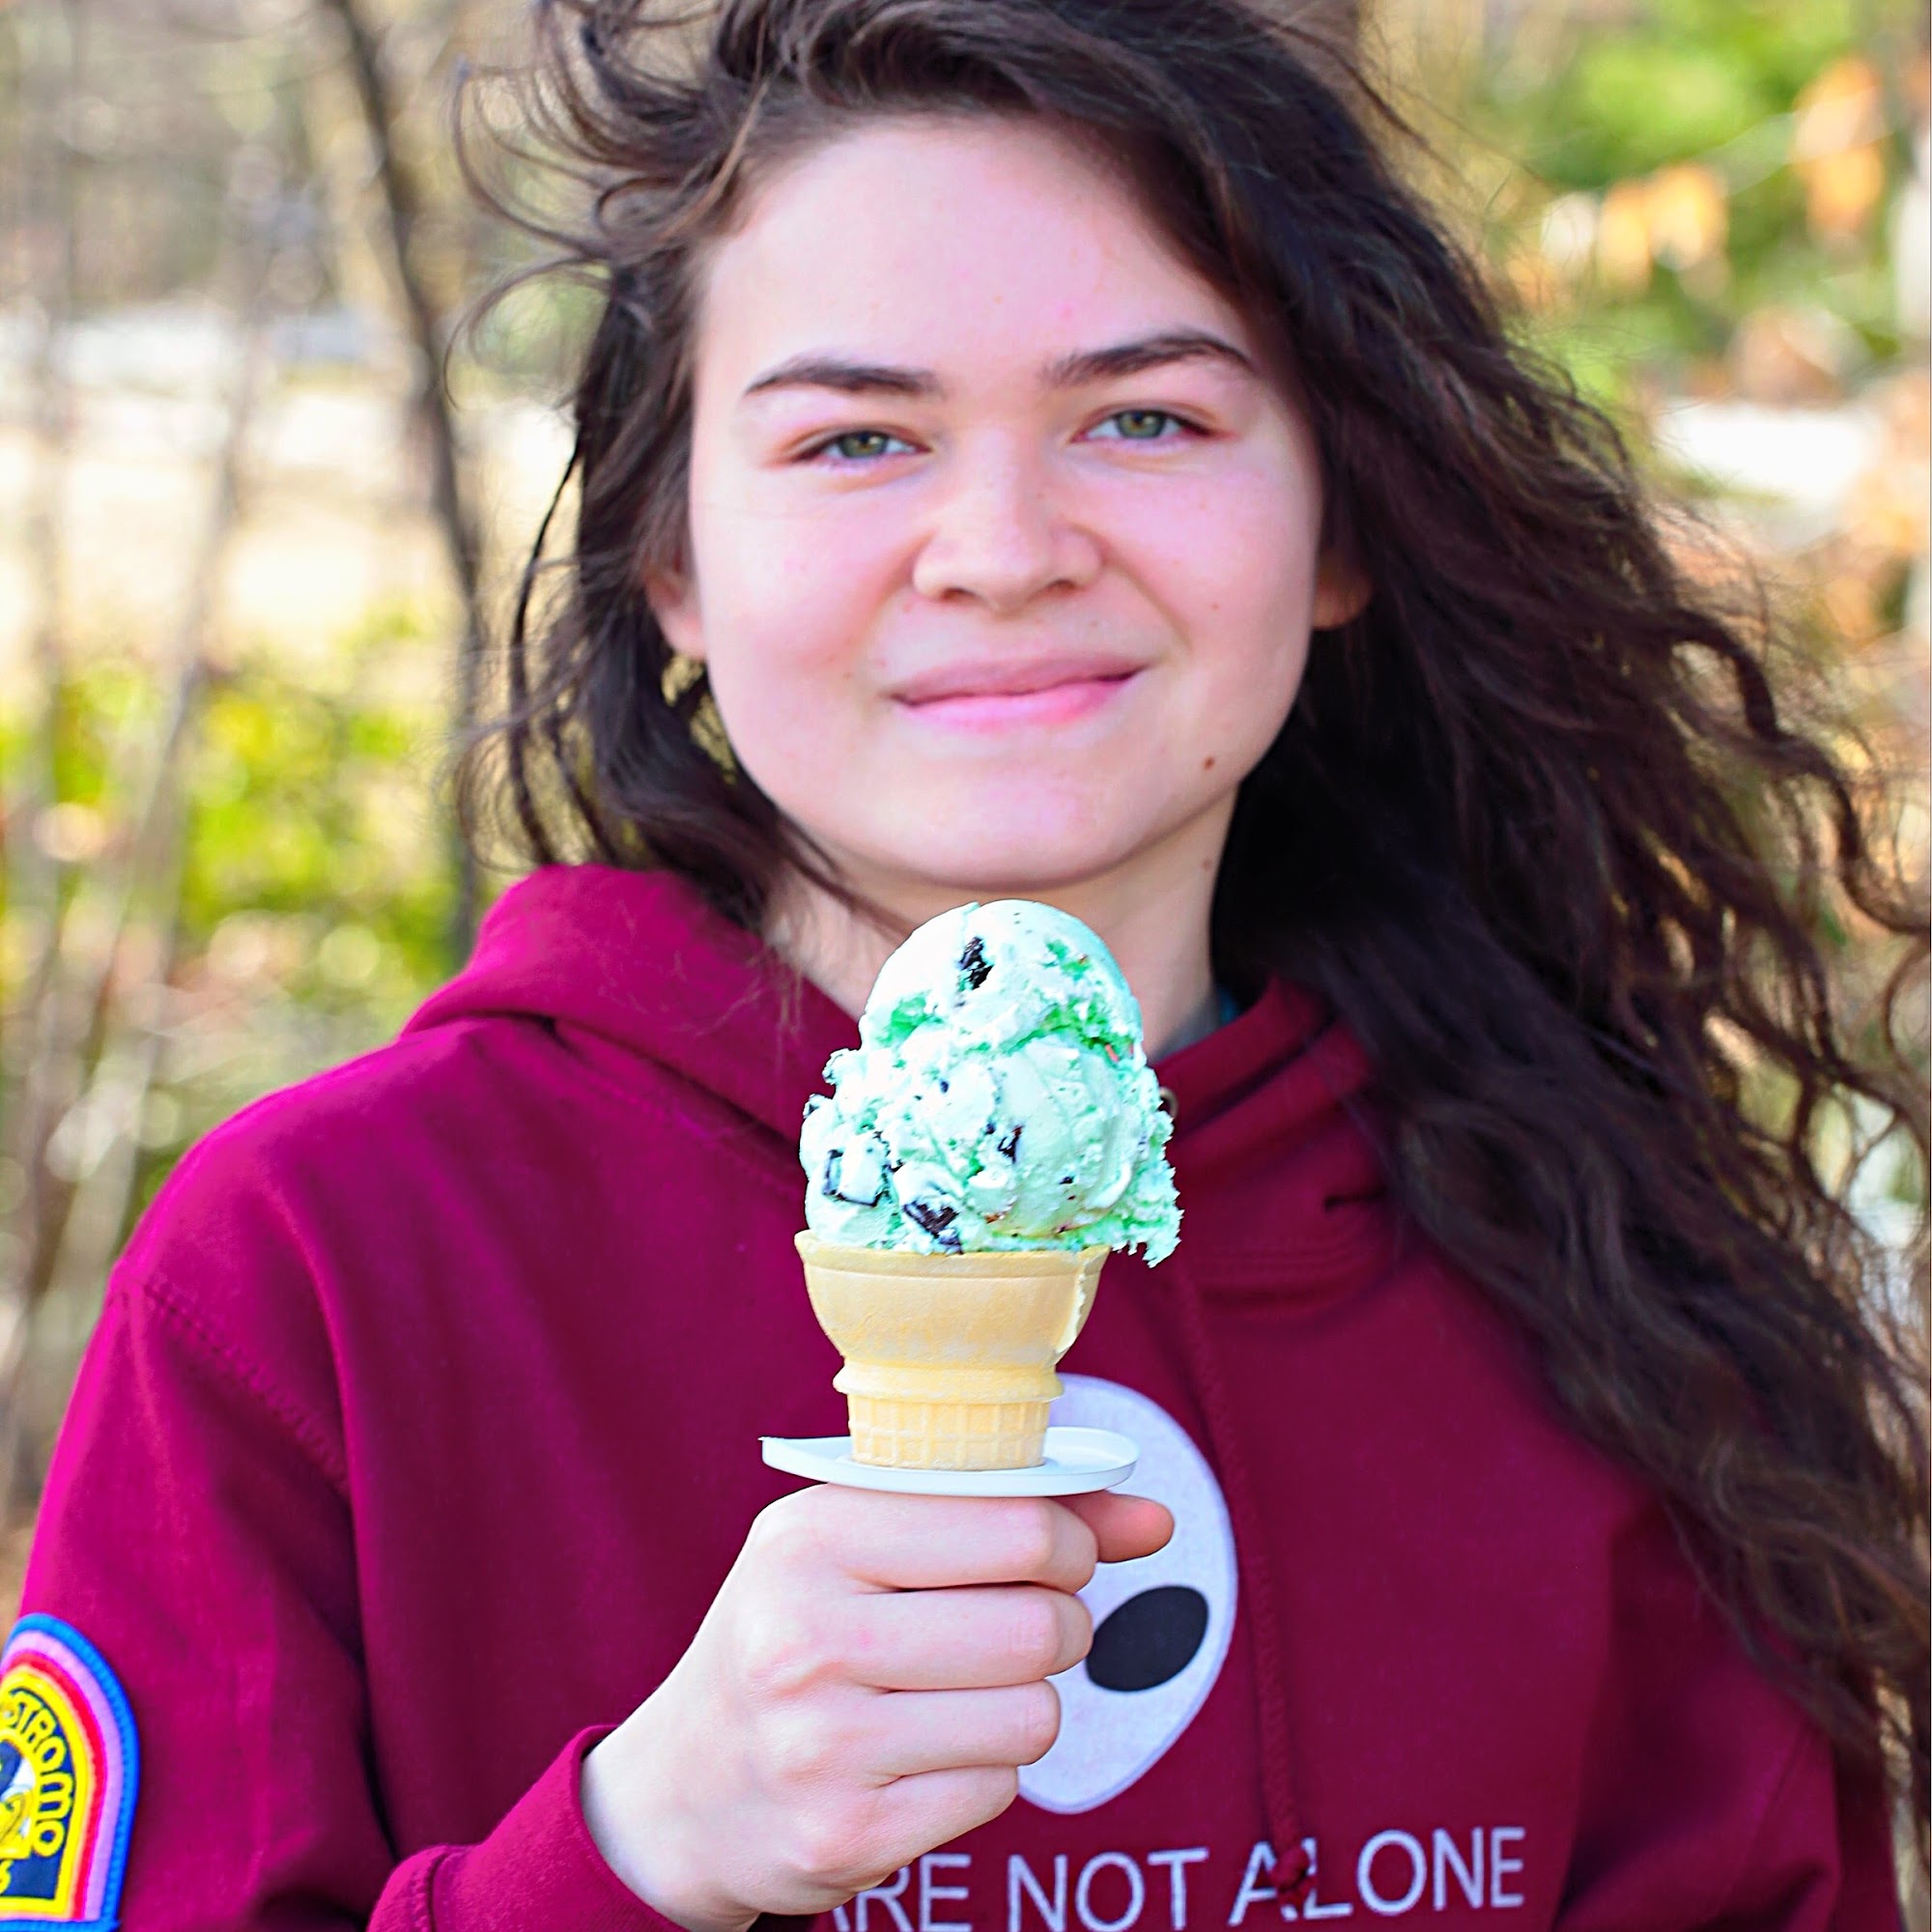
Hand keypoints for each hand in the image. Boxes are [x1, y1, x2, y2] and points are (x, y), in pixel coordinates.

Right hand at [580, 1484, 1172, 1931]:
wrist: (683, 1790)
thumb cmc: (798, 1634)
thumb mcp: (867, 1543)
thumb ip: (1013, 1518)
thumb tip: (1156, 1518)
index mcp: (811, 1536)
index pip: (1016, 1527)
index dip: (1070, 1542)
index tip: (1056, 1556)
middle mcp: (806, 1636)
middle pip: (1040, 1627)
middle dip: (1062, 1627)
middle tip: (1026, 1627)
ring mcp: (822, 1744)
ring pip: (1033, 1716)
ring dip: (1026, 1705)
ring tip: (967, 1693)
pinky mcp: (846, 1835)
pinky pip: (1000, 1791)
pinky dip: (989, 1771)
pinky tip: (929, 1755)